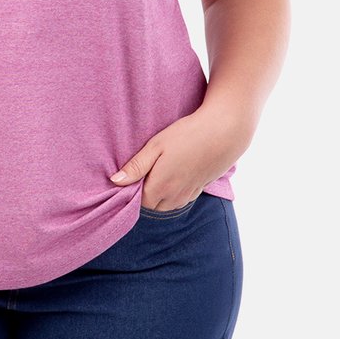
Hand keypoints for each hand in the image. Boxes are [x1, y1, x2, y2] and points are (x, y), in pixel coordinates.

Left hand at [109, 105, 248, 209]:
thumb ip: (136, 166)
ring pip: (167, 205)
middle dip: (145, 195)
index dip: (131, 190)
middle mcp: (174, 196)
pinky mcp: (200, 189)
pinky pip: (181, 200)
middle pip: (151, 206)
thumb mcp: (156, 146)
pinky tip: (176, 175)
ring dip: (160, 196)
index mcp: (159, 186)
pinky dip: (174, 194)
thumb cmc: (187, 135)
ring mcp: (188, 194)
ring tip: (160, 173)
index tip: (131, 175)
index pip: (137, 202)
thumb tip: (115, 181)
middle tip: (144, 173)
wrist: (224, 132)